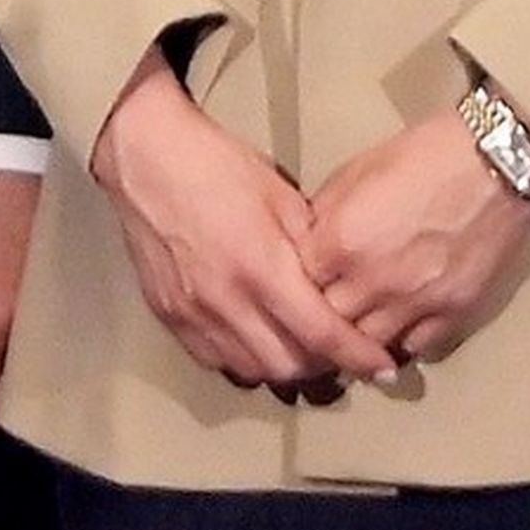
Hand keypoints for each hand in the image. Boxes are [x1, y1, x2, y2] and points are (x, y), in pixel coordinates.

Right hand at [91, 52, 396, 393]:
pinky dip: (245, 359)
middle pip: (288, 365)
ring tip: (301, 348)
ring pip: (251, 370)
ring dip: (284, 366)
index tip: (383, 367)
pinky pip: (215, 359)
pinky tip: (258, 340)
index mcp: (261, 266)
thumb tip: (342, 285)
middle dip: (323, 365)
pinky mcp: (169, 316)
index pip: (321, 333)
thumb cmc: (219, 167)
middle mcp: (226, 300)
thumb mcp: (283, 198)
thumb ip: (314, 249)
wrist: (146, 159)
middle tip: (341, 351)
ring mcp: (193, 313)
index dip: (358, 356)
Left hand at [306, 113, 529, 362]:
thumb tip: (309, 241)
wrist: (497, 161)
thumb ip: (325, 214)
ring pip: (368, 346)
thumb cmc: (427, 155)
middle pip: (328, 323)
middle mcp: (373, 281)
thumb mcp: (358, 171)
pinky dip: (402, 340)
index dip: (296, 283)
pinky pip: (415, 346)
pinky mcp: (453, 312)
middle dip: (324, 316)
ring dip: (359, 336)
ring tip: (357, 326)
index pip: (295, 285)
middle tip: (327, 308)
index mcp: (341, 242)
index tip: (302, 280)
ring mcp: (415, 302)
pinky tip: (397, 327)